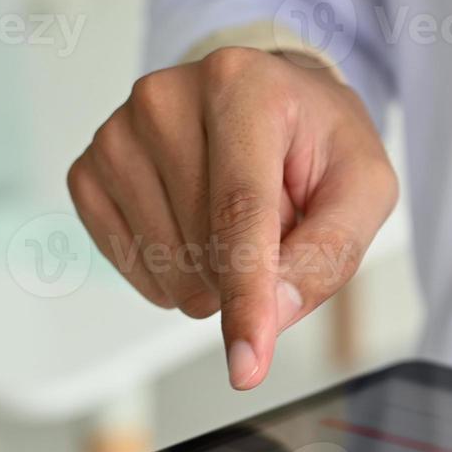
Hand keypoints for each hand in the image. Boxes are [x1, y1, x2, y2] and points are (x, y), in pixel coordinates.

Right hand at [69, 47, 397, 388]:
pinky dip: (170, 272)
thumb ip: (328, 253)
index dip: (247, 296)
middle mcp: (165, 98)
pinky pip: (129, 264)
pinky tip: (194, 230)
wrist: (273, 104)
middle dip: (248, 271)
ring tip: (235, 219)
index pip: (239, 211)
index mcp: (241, 87)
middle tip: (276, 221)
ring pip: (165, 265)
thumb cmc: (317, 145)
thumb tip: (270, 316)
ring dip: (211, 273)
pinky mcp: (89, 169)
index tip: (247, 365)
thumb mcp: (362, 188)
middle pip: (202, 247)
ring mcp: (118, 133)